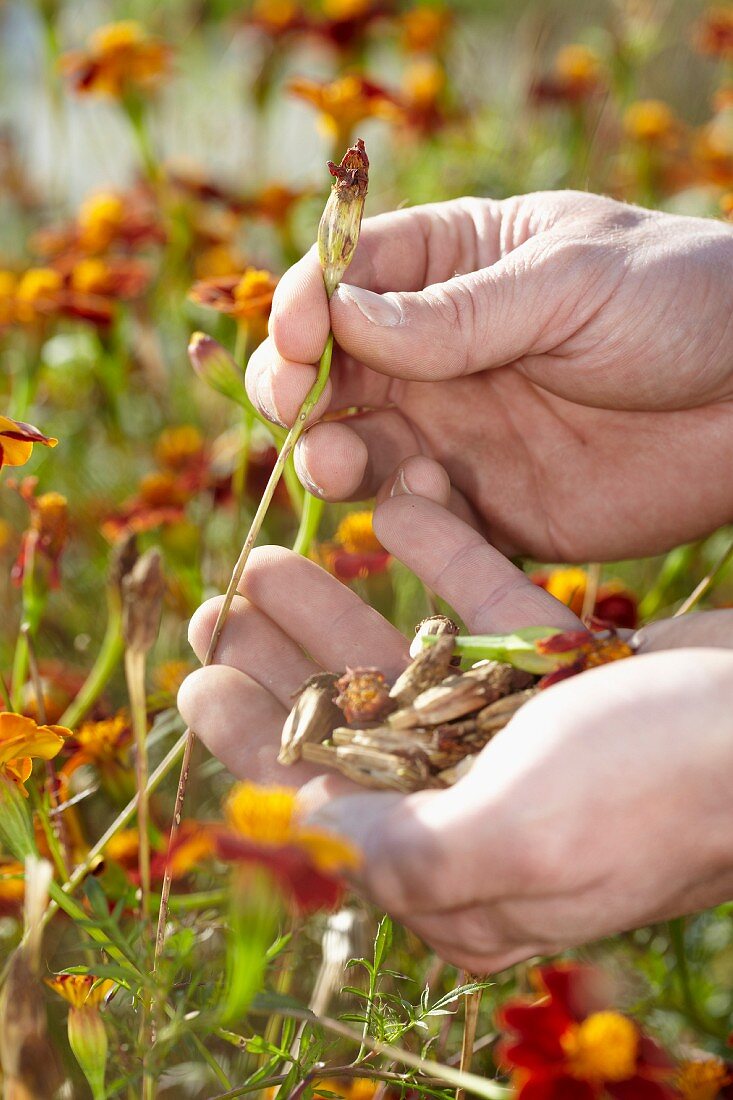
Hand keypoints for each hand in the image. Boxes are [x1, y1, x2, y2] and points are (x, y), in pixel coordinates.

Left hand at [178, 467, 732, 970]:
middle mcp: (492, 808)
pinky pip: (490, 612)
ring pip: (410, 665)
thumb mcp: (519, 835)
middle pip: (357, 729)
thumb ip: (396, 850)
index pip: (331, 812)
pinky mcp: (572, 673)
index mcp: (470, 876)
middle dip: (284, 666)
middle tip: (221, 604)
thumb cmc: (666, 791)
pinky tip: (396, 513)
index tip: (197, 683)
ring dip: (343, 608)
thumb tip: (290, 829)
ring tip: (273, 557)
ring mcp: (532, 736)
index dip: (255, 747)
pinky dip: (444, 560)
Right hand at [247, 190, 732, 559]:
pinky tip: (423, 497)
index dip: (306, 304)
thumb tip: (341, 316)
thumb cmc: (679, 304)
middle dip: (297, 386)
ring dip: (330, 453)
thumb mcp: (571, 282)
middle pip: (333, 368)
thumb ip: (458, 312)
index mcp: (455, 266)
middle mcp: (439, 352)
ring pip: (359, 446)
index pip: (349, 277)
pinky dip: (401, 514)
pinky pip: (419, 518)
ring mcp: (459, 431)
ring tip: (338, 460)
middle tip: (296, 405)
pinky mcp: (487, 505)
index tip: (295, 334)